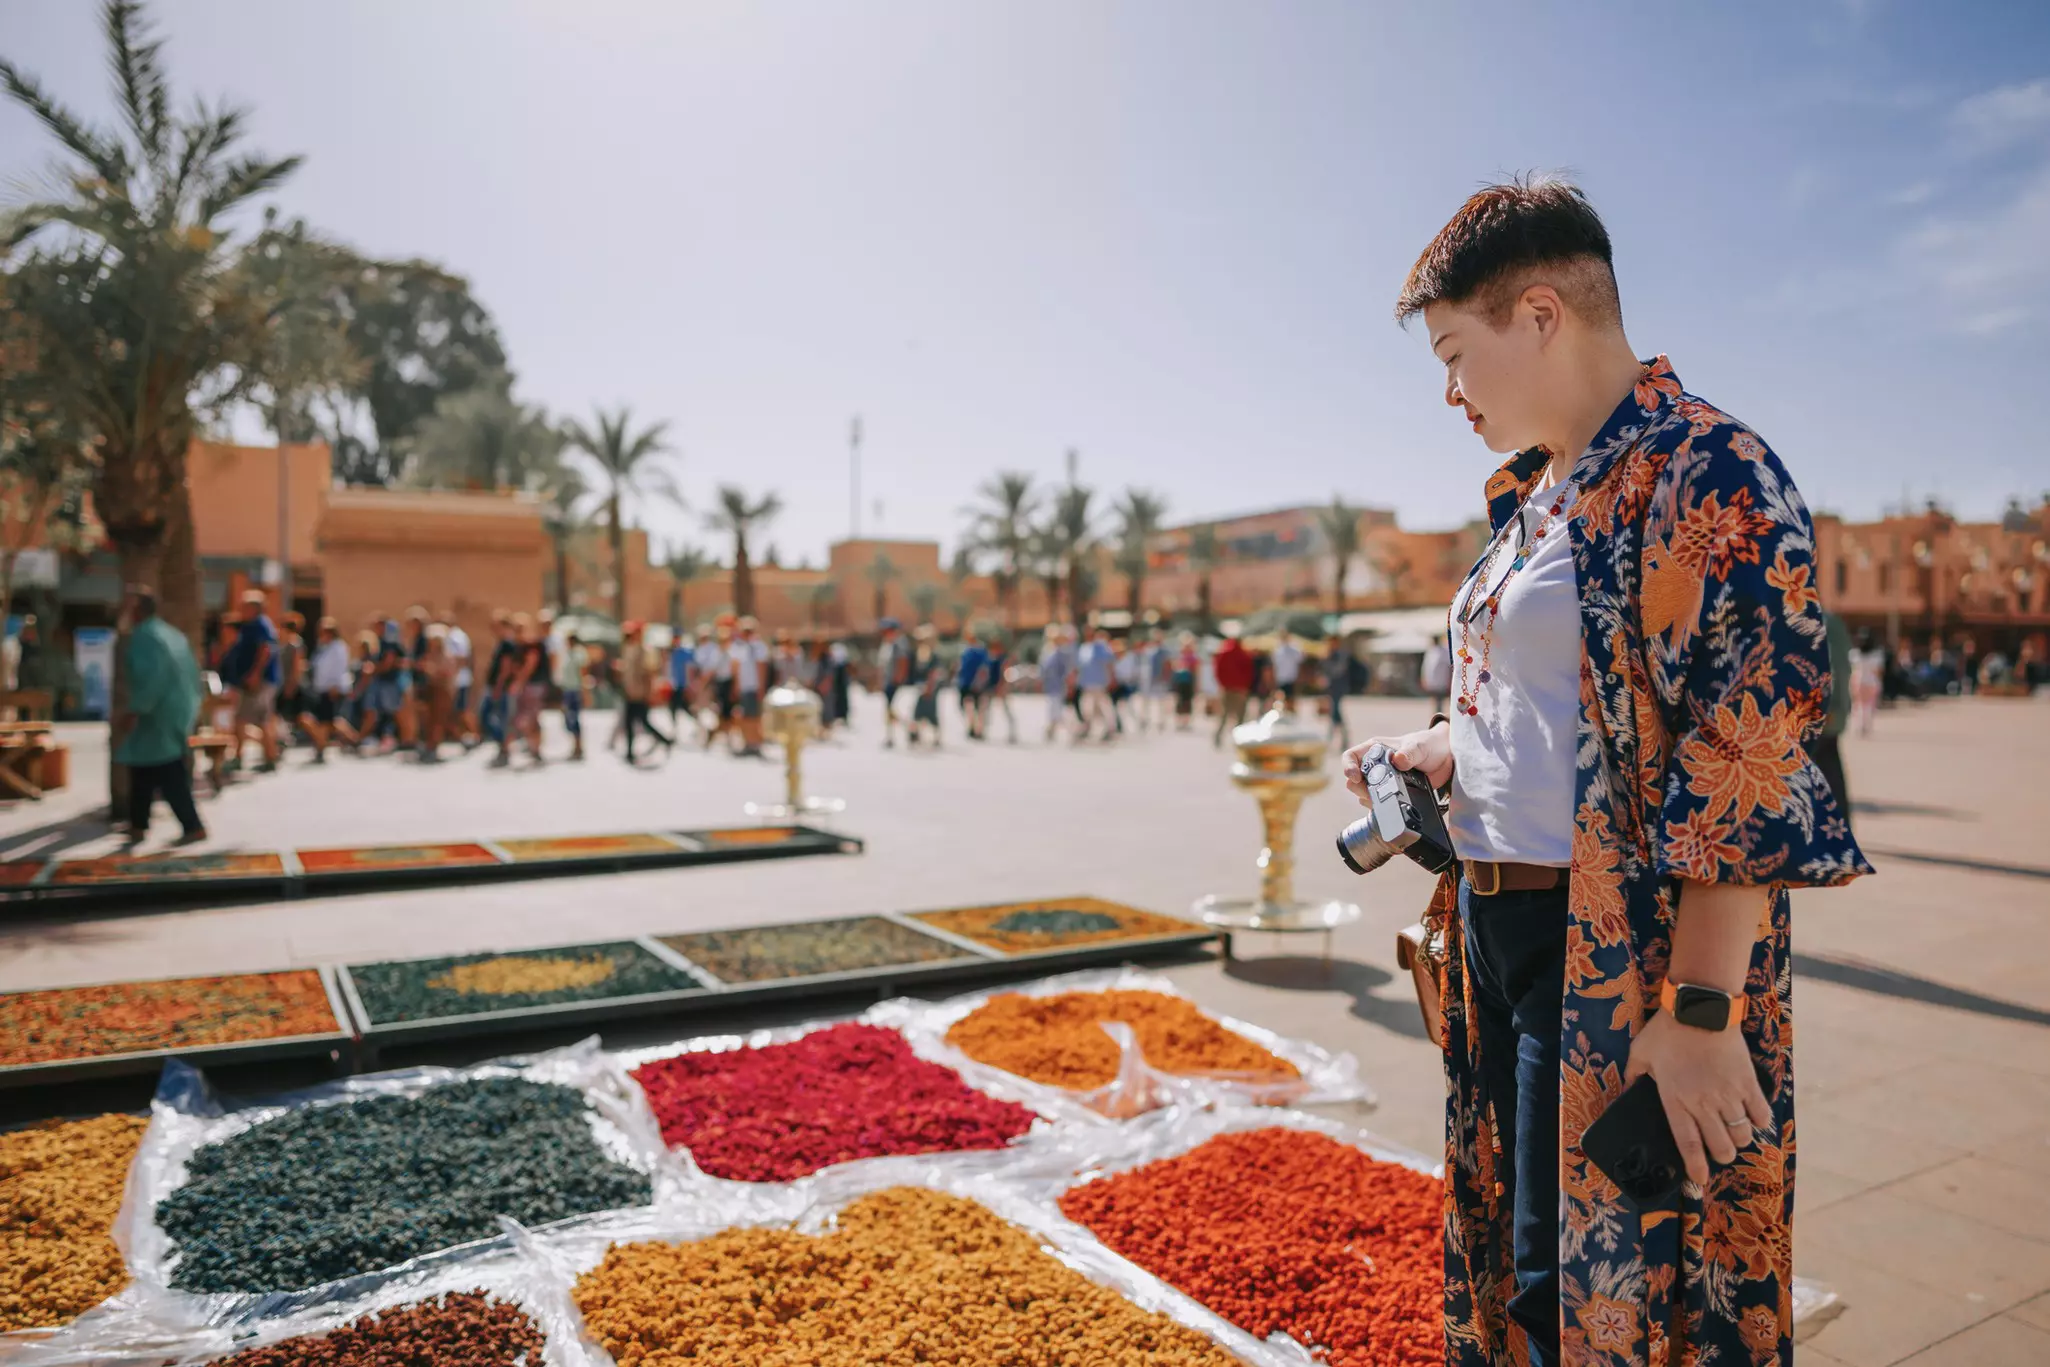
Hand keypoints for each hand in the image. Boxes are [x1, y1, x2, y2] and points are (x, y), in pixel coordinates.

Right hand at [1342, 720, 1451, 802]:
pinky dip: (1382, 807)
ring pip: (1364, 794)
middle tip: (1374, 793)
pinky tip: (1393, 805)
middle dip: (1360, 789)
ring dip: (1371, 799)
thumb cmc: (1429, 745)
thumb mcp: (1420, 746)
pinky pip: (1378, 804)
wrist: (1445, 760)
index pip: (1350, 757)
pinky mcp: (1390, 794)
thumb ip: (1410, 752)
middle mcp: (1374, 766)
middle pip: (1353, 780)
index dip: (1348, 767)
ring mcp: (1381, 782)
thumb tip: (1398, 760)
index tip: (1356, 777)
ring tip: (1386, 799)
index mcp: (1375, 750)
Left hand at [1623, 1008, 1770, 1187]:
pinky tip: (1753, 1118)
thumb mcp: (1640, 1053)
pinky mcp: (1749, 1084)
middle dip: (1721, 1155)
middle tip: (1719, 1151)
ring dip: (1739, 1139)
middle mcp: (1704, 1103)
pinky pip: (1761, 1114)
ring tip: (1734, 1134)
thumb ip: (1634, 1075)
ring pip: (1742, 1134)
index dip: (1695, 1165)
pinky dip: (1759, 1122)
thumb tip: (1628, 1089)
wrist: (1701, 1009)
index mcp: (1675, 1099)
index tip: (1699, 1179)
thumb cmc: (1667, 1031)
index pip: (1687, 1143)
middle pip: (1721, 1146)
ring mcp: (1729, 1095)